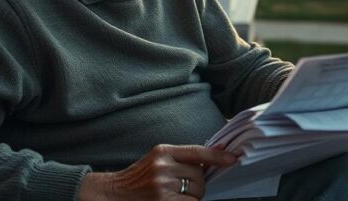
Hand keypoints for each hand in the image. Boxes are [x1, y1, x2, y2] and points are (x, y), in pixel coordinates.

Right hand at [77, 144, 237, 199]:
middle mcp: (163, 166)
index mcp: (164, 151)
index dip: (217, 156)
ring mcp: (162, 185)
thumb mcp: (158, 159)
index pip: (197, 152)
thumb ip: (183, 157)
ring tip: (175, 196)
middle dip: (197, 184)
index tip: (233, 159)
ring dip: (193, 196)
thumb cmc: (139, 177)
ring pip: (196, 191)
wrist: (114, 193)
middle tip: (182, 188)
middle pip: (200, 176)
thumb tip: (216, 154)